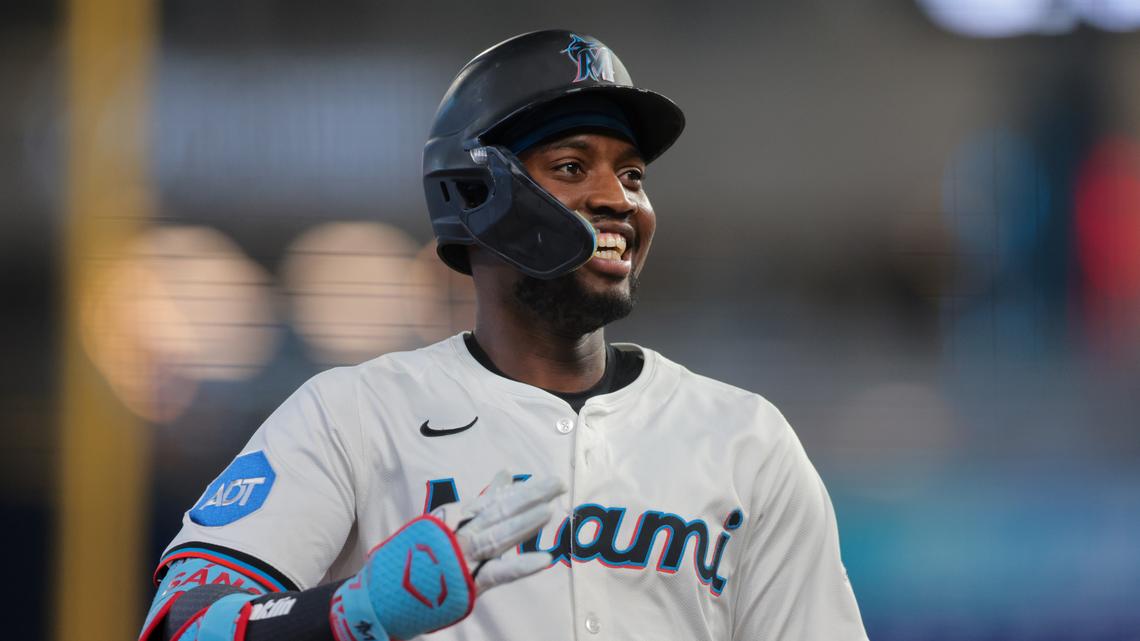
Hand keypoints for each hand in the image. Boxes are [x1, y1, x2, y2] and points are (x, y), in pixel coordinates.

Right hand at [431, 470, 565, 592]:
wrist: (394, 587)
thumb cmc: (428, 550)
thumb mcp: (452, 519)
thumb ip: (484, 499)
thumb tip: (506, 473)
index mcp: (457, 517)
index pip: (492, 501)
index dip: (518, 491)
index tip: (544, 481)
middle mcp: (461, 532)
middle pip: (499, 512)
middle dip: (530, 497)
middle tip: (558, 484)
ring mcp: (464, 556)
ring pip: (497, 537)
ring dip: (524, 524)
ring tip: (549, 510)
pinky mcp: (468, 581)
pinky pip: (498, 573)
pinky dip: (520, 566)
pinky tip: (544, 560)